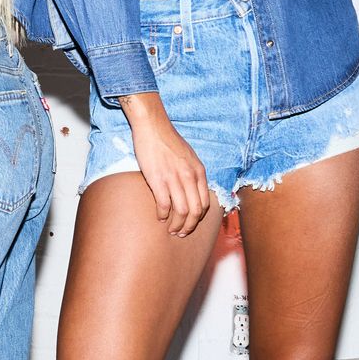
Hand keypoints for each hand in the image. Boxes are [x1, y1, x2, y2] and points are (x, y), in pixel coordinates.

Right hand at [122, 93, 211, 236]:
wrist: (153, 126)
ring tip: (171, 230)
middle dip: (189, 227)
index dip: (199, 219)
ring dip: (177, 225)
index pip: (205, 203)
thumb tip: (193, 190)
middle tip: (181, 233)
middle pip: (196, 212)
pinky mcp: (158, 179)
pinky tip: (160, 217)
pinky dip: (163, 215)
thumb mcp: (189, 157)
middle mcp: (189, 177)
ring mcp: (174, 179)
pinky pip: (165, 205)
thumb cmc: (169, 140)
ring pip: (182, 212)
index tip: (191, 224)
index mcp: (199, 172)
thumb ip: (193, 173)